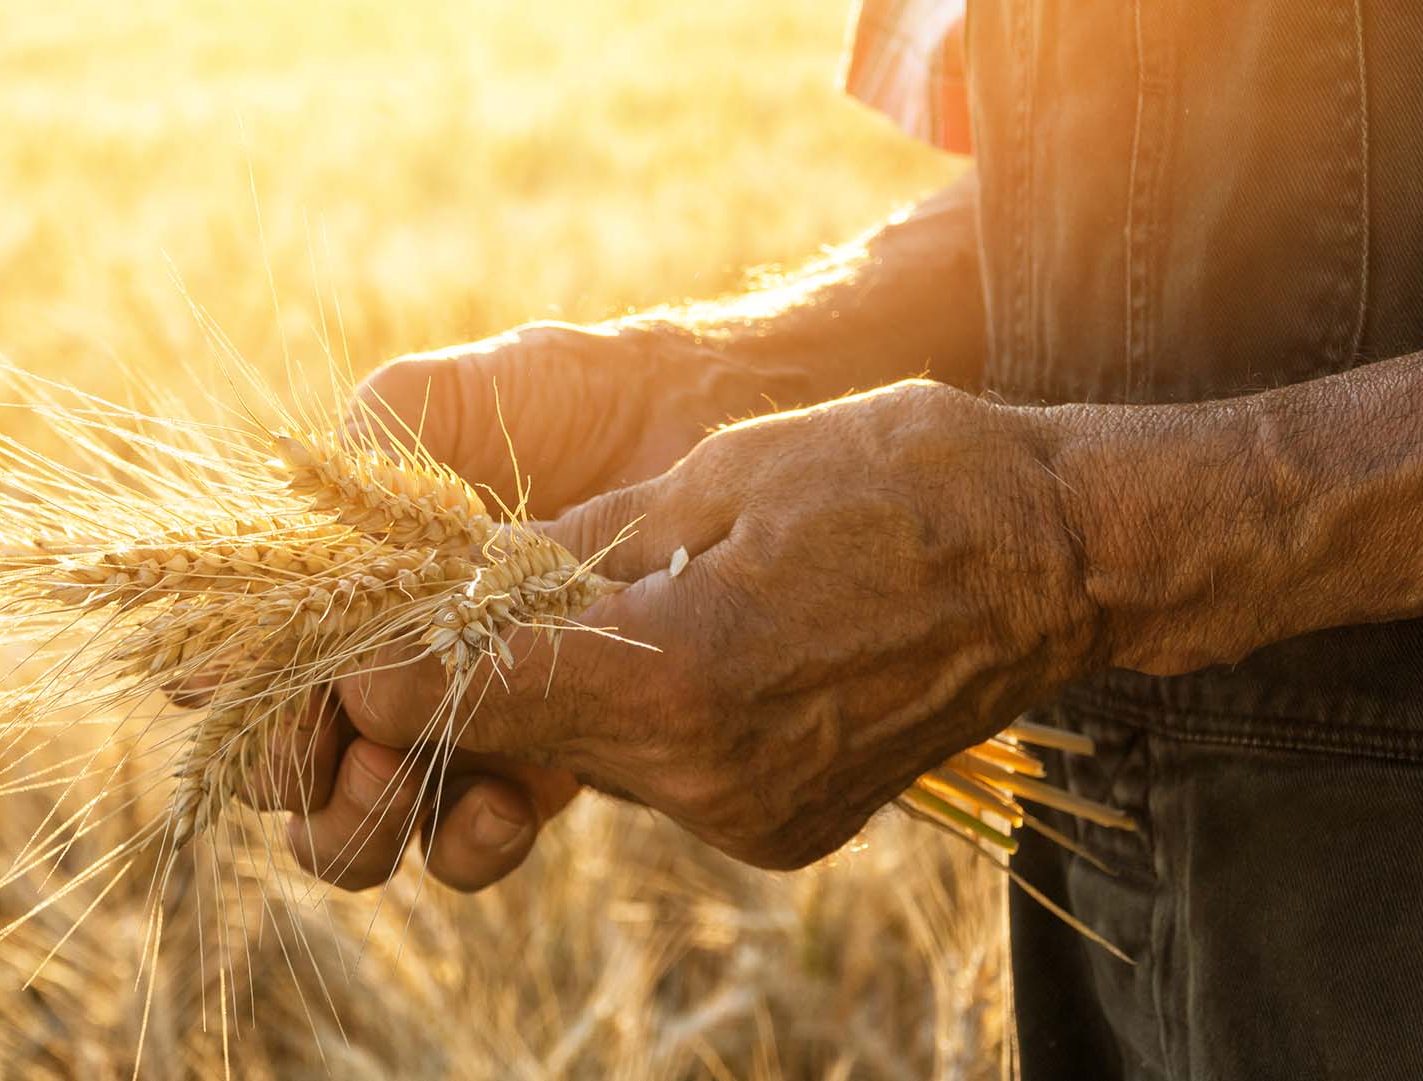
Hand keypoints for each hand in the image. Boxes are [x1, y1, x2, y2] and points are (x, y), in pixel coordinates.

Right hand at [233, 321, 744, 891]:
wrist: (689, 421)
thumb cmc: (553, 398)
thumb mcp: (436, 404)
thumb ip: (356, 465)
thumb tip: (296, 544)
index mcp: (338, 590)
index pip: (249, 671)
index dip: (236, 694)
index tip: (259, 685)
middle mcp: (383, 668)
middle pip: (291, 773)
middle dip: (300, 778)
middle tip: (348, 742)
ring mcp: (456, 719)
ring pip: (363, 828)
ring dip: (363, 824)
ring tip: (398, 776)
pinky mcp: (538, 754)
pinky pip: (471, 842)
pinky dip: (467, 842)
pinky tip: (501, 805)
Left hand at [339, 380, 1106, 869]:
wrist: (1062, 559)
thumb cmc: (897, 476)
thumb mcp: (713, 475)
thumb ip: (569, 554)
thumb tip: (452, 590)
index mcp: (680, 678)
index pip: (462, 695)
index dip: (388, 661)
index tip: (360, 624)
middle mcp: (706, 779)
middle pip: (515, 738)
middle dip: (470, 670)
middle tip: (458, 594)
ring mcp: (747, 819)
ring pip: (584, 757)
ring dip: (561, 688)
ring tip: (598, 598)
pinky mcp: (778, 829)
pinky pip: (659, 774)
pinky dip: (641, 716)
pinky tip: (684, 640)